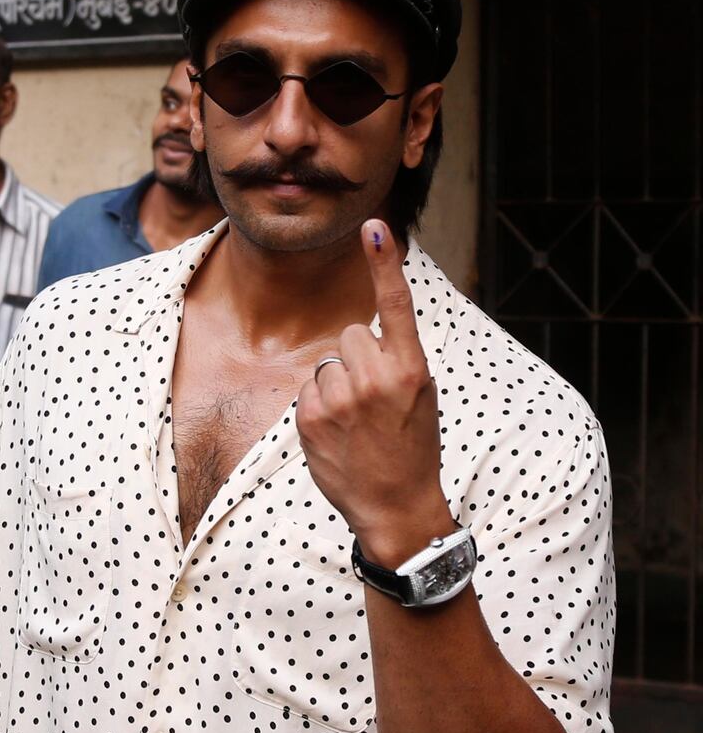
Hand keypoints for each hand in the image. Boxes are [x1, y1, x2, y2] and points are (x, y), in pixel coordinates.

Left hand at [296, 219, 451, 566]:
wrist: (395, 507)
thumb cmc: (413, 446)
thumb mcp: (422, 397)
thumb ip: (398, 359)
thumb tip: (365, 334)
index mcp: (412, 370)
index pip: (397, 305)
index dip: (385, 262)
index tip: (374, 226)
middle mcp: (376, 379)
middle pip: (351, 332)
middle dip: (359, 356)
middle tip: (375, 396)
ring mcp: (341, 399)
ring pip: (328, 361)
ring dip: (338, 382)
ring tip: (358, 420)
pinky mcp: (311, 418)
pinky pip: (310, 388)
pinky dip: (321, 406)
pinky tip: (339, 433)